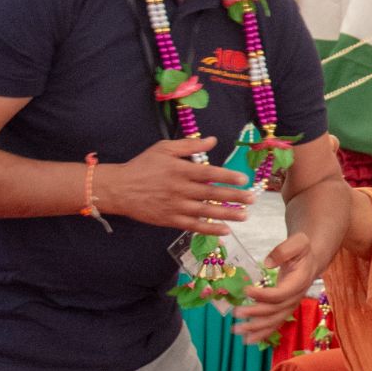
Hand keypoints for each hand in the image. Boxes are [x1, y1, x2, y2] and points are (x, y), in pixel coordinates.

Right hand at [97, 136, 248, 231]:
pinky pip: (193, 226)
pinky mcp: (170, 220)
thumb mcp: (164, 148)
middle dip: (233, 197)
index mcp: (180, 170)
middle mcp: (180, 189)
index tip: (244, 179)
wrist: (119, 188)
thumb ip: (189, 145)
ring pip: (205, 211)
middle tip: (252, 199)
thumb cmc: (143, 165)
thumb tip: (213, 140)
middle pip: (211, 193)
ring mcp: (176, 206)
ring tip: (244, 216)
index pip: (208, 173)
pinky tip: (225, 230)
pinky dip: (209, 229)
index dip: (227, 176)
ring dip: (227, 214)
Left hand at [231, 232, 317, 345]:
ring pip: (274, 321)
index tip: (246, 290)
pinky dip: (261, 333)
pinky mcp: (285, 310)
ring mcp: (290, 306)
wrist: (311, 261)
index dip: (264, 295)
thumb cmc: (302, 251)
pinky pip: (274, 324)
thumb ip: (283, 251)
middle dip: (255, 313)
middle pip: (275, 310)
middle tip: (236, 313)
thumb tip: (268, 263)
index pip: (281, 294)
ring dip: (255, 328)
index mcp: (299, 282)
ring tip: (237, 330)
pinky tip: (247, 339)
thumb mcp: (297, 243)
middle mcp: (296, 298)